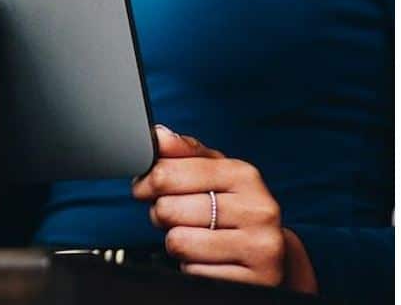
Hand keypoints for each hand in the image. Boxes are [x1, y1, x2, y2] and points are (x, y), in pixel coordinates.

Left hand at [132, 125, 316, 291]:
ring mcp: (260, 247)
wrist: (273, 256)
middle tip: (174, 217)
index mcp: (244, 175)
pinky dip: (192, 267)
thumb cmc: (235, 209)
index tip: (143, 188)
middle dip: (161, 214)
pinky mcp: (254, 281)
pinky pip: (193, 272)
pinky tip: (209, 259)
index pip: (168, 173)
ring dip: (176, 242)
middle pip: (168, 208)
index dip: (146, 182)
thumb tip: (159, 136)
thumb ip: (185, 152)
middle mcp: (257, 209)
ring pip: (178, 241)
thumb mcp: (216, 174)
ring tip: (194, 237)